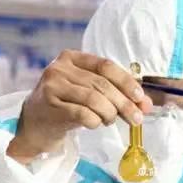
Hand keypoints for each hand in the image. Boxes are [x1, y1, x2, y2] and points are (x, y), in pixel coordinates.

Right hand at [7, 50, 152, 163]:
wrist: (35, 124)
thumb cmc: (67, 105)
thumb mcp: (90, 93)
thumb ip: (117, 94)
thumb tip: (147, 104)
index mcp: (72, 58)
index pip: (106, 66)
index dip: (127, 82)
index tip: (141, 98)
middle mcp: (59, 68)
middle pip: (102, 84)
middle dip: (124, 103)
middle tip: (136, 119)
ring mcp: (52, 86)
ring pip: (94, 99)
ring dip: (110, 114)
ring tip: (110, 121)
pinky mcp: (49, 106)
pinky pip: (82, 114)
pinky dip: (95, 121)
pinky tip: (95, 124)